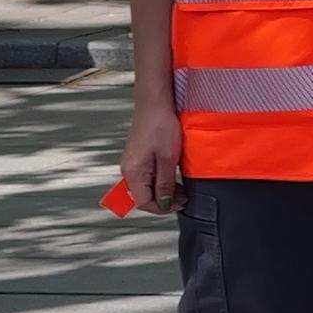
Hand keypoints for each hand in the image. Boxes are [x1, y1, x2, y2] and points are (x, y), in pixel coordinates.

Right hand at [115, 88, 181, 214]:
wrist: (155, 104)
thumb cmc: (161, 127)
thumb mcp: (168, 159)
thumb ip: (164, 183)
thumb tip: (163, 203)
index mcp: (133, 173)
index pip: (143, 202)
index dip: (162, 208)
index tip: (180, 204)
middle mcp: (128, 170)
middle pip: (143, 196)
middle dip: (163, 200)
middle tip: (184, 197)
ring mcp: (132, 163)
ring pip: (146, 186)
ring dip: (163, 190)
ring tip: (181, 187)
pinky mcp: (138, 156)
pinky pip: (147, 176)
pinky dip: (160, 180)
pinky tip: (173, 175)